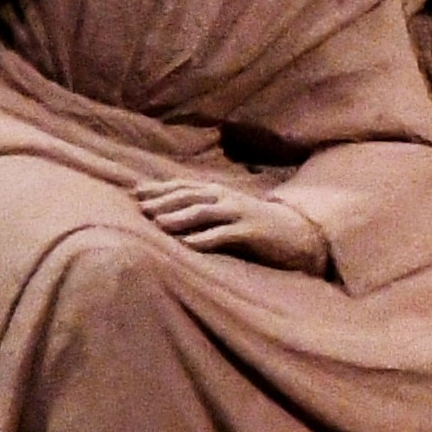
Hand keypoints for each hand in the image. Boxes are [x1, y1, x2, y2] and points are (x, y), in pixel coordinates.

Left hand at [134, 178, 330, 273]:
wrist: (296, 233)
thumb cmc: (252, 225)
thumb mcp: (226, 212)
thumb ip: (200, 209)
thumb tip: (162, 213)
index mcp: (219, 192)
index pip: (184, 186)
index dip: (160, 188)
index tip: (135, 193)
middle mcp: (227, 199)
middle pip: (191, 196)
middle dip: (165, 201)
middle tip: (141, 209)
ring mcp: (241, 214)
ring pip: (206, 212)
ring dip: (181, 217)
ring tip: (159, 224)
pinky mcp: (252, 232)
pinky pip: (226, 235)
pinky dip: (206, 239)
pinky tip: (188, 245)